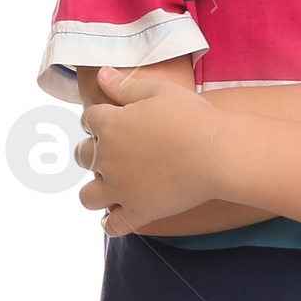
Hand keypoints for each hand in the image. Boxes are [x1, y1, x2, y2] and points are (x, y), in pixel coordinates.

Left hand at [76, 64, 224, 233]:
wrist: (218, 153)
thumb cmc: (193, 117)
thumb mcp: (159, 91)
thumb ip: (125, 85)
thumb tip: (101, 74)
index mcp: (110, 124)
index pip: (88, 119)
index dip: (99, 119)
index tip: (112, 121)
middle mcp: (107, 158)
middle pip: (83, 156)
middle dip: (93, 153)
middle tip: (114, 153)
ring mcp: (120, 188)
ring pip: (88, 196)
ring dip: (94, 191)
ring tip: (109, 189)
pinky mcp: (138, 212)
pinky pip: (113, 226)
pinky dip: (111, 223)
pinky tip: (119, 216)